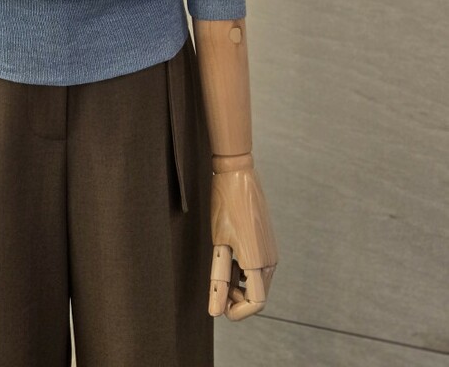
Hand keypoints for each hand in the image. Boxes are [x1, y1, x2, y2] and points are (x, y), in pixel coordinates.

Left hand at [207, 165, 277, 319]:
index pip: (256, 303)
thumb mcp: (219, 243)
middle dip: (236, 297)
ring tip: (219, 267)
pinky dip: (243, 271)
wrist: (238, 173)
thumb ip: (219, 279)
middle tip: (215, 285)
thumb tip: (215, 310)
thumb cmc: (225, 205)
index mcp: (259, 262)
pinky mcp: (267, 243)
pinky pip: (258, 267)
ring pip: (258, 282)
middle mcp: (270, 260)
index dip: (237, 312)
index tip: (218, 308)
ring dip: (239, 283)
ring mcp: (271, 251)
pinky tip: (228, 256)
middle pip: (257, 295)